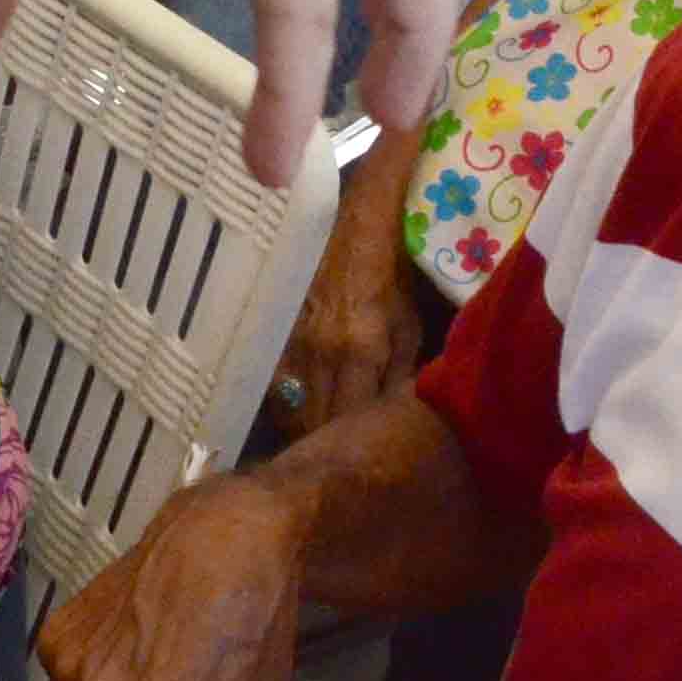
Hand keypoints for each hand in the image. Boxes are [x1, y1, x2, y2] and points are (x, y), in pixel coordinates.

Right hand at [267, 148, 426, 437]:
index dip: (360, 448)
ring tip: (325, 448)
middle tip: (348, 463)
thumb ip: (404, 374)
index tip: (371, 464)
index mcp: (356, 350)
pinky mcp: (271, 336)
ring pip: (289, 414)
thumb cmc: (391, 265)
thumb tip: (401, 420)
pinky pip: (275, 391)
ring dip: (307, 434)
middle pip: (314, 427)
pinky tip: (304, 416)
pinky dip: (289, 410)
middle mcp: (316, 354)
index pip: (352, 423)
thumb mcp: (410, 321)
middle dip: (330, 450)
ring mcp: (287, 345)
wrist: (349, 215)